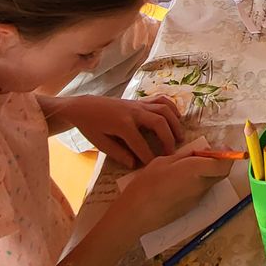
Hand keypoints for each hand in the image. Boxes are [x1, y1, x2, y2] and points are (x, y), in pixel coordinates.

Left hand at [58, 95, 184, 168]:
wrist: (85, 107)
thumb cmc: (91, 127)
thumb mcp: (100, 143)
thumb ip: (118, 154)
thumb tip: (134, 164)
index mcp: (122, 124)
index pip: (140, 143)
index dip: (149, 156)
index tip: (155, 166)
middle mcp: (133, 112)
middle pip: (158, 122)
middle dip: (168, 138)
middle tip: (172, 153)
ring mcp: (138, 104)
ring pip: (163, 109)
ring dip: (174, 123)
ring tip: (180, 137)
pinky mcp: (140, 100)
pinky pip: (160, 99)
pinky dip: (172, 107)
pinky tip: (177, 117)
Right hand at [112, 147, 231, 235]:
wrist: (136, 214)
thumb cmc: (146, 184)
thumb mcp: (163, 161)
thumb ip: (184, 157)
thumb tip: (198, 154)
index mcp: (195, 170)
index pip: (223, 164)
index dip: (227, 156)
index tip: (221, 148)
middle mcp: (201, 185)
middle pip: (221, 174)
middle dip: (219, 163)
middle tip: (206, 155)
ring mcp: (197, 198)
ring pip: (211, 182)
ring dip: (208, 173)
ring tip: (190, 167)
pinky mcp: (191, 207)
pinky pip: (201, 191)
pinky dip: (199, 183)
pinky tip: (182, 181)